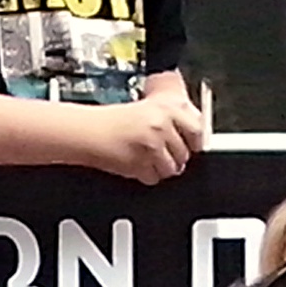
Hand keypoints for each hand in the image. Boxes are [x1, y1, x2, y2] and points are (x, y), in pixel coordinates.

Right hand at [79, 93, 205, 184]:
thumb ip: (175, 117)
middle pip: (184, 154)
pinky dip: (145, 175)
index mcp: (166, 108)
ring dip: (160, 168)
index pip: (197, 130)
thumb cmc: (114, 120)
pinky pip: (154, 178)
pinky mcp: (140, 163)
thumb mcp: (149, 107)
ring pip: (171, 169)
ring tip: (146, 157)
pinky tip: (136, 162)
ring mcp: (152, 145)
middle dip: (174, 157)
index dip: (194, 141)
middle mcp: (161, 125)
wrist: (88, 130)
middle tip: (159, 151)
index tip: (191, 145)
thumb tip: (196, 134)